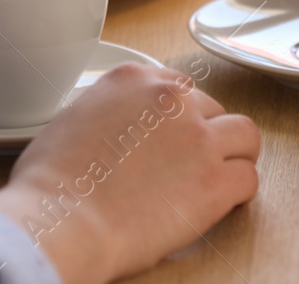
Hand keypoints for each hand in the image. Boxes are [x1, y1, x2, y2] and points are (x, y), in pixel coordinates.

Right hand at [0, 64, 258, 283]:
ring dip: (235, 155)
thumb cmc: (50, 183)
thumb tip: (114, 130)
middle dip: (204, 134)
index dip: (179, 114)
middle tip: (191, 164)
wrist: (60, 220)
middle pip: (211, 109)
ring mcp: (197, 137)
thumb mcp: (71, 118)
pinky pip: (248, 178)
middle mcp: (170, 99)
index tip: (174, 135)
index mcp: (133, 78)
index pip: (177, 85)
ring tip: (222, 176)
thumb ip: (106, 112)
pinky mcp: (214, 180)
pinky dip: (239, 192)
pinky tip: (224, 203)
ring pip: (245, 135)